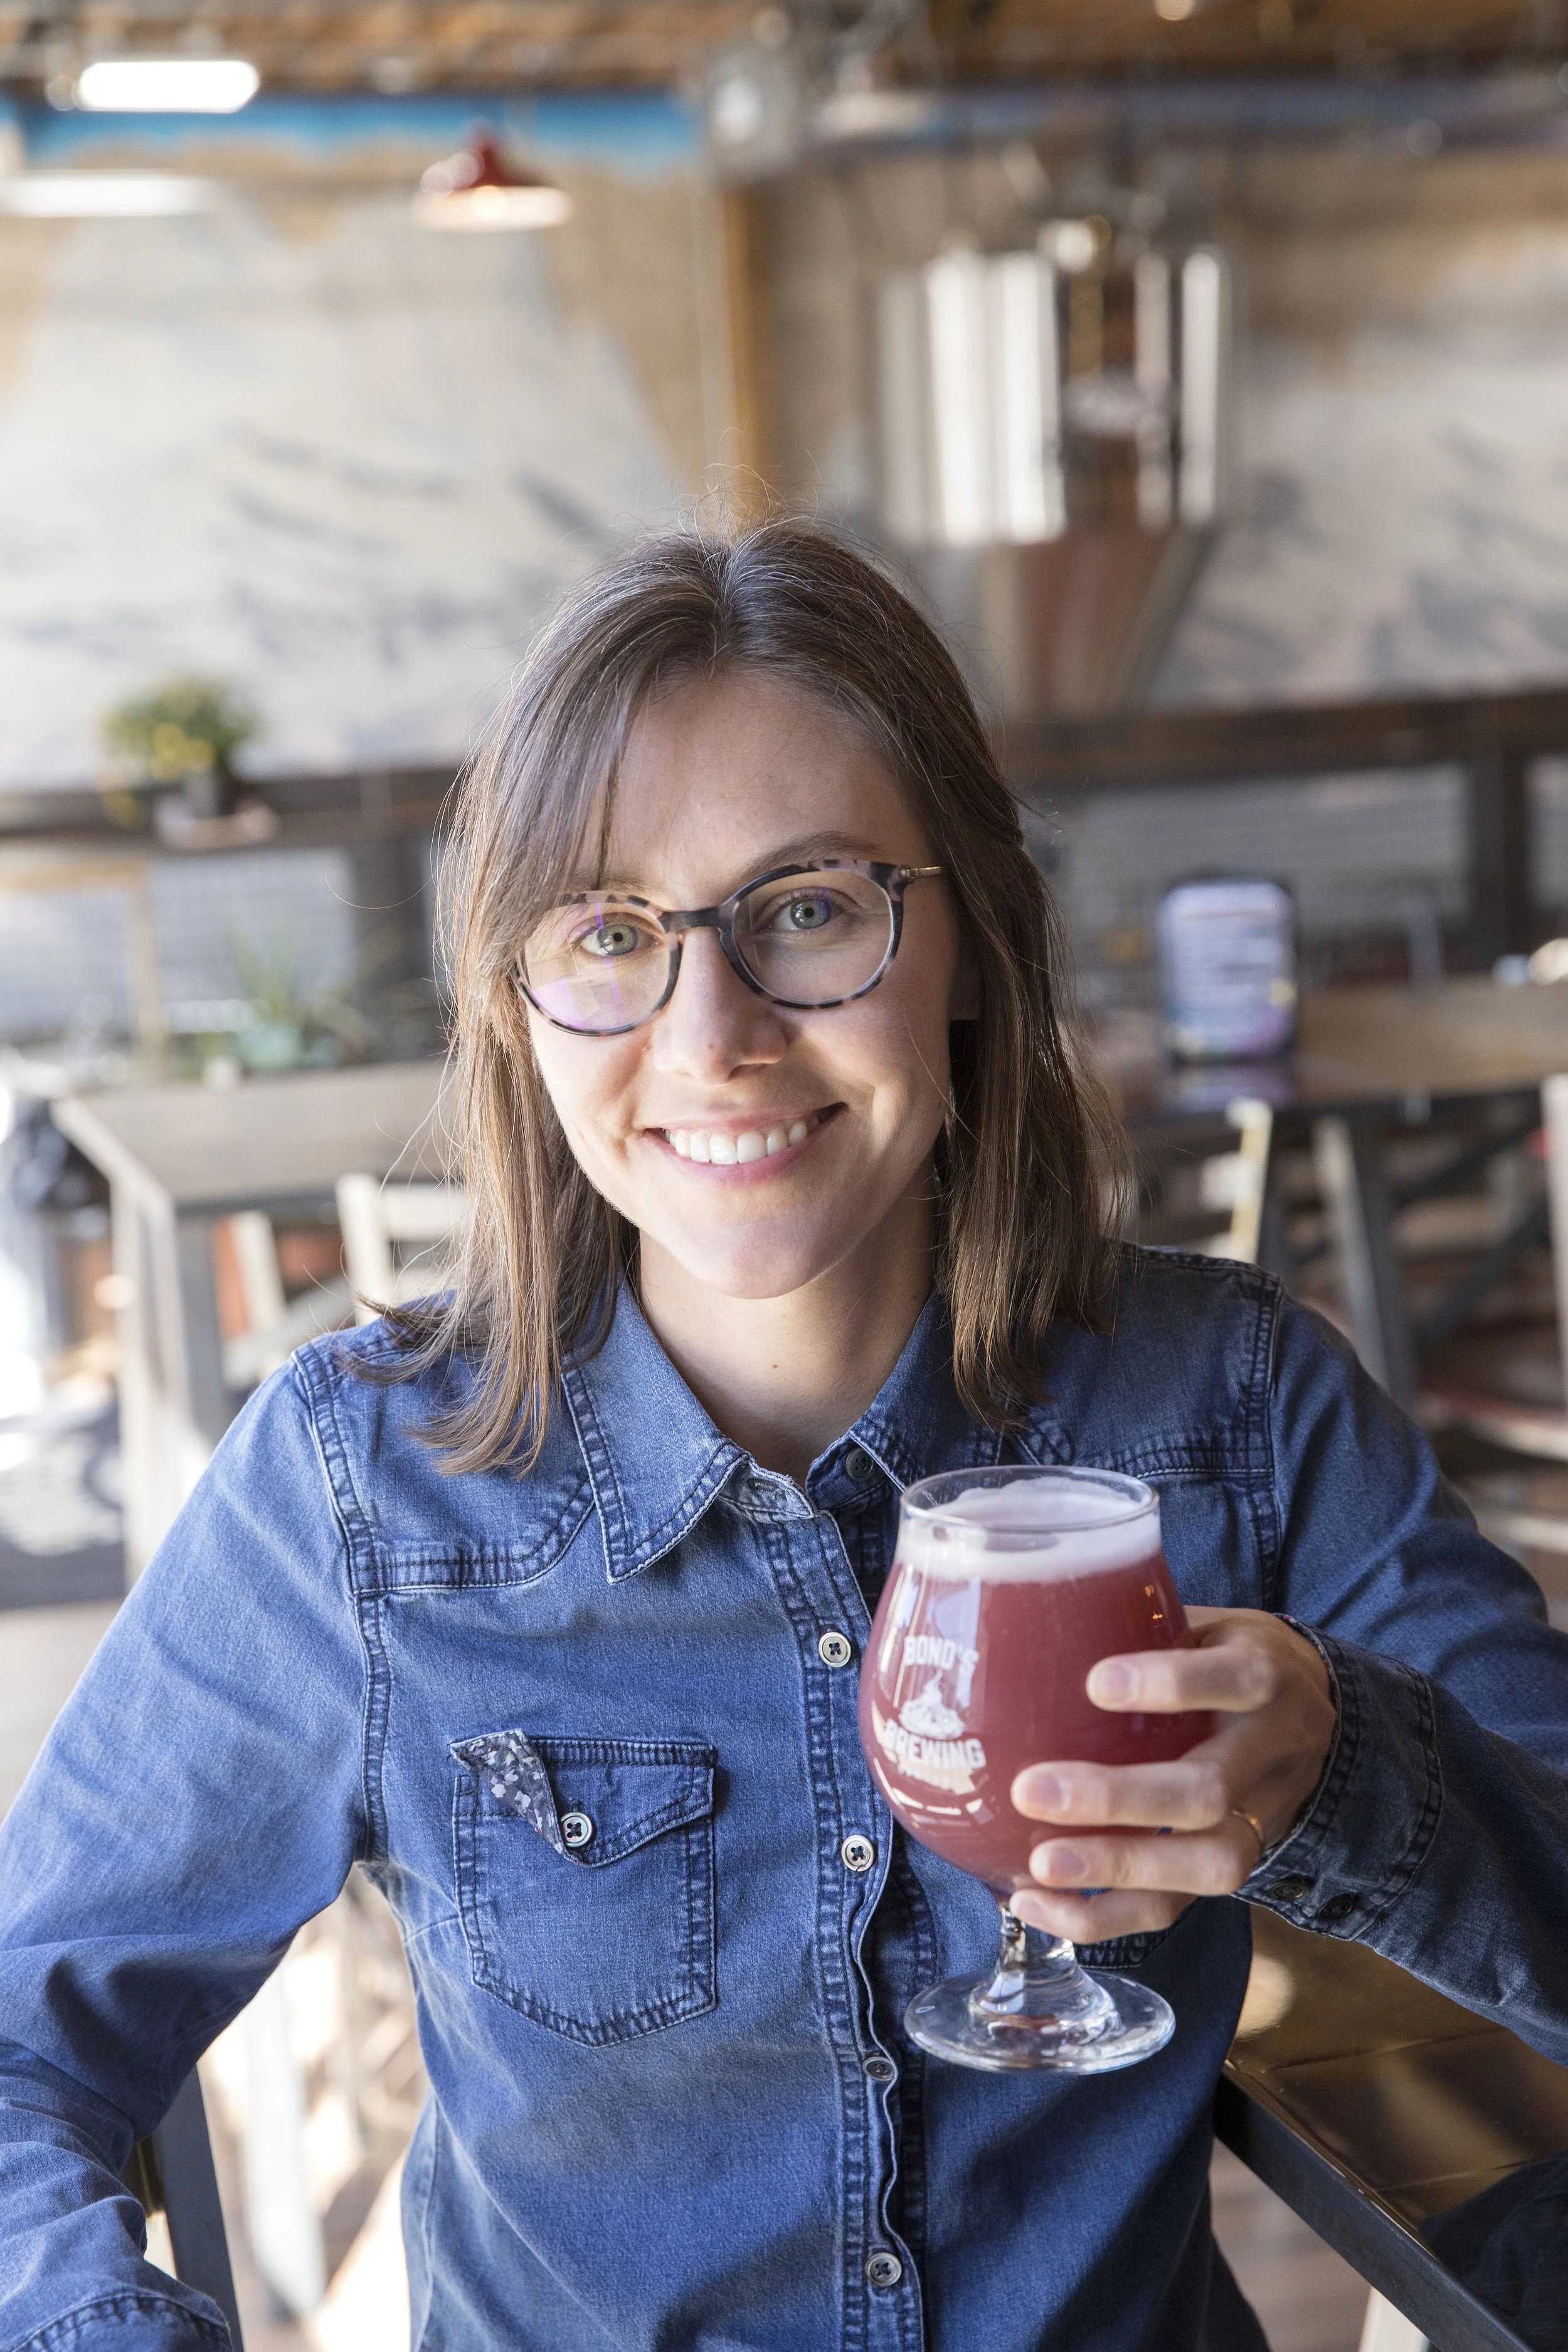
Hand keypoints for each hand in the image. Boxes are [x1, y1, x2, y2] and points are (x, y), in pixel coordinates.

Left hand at [1008, 1608, 1335, 1942]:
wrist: (1318, 1717)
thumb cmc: (1228, 1659)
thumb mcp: (1206, 1623)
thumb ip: (1140, 1626)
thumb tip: (1030, 1614)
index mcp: (1264, 1676)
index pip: (1232, 1679)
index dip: (1170, 1684)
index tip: (1094, 1683)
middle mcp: (1270, 1752)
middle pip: (1210, 1792)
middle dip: (1119, 1800)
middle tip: (1033, 1792)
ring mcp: (1259, 1818)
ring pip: (1208, 1862)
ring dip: (1116, 1869)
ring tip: (1038, 1866)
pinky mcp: (1232, 1864)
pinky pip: (1177, 1906)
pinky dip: (1103, 1915)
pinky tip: (1036, 1904)